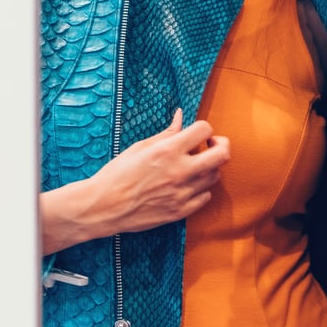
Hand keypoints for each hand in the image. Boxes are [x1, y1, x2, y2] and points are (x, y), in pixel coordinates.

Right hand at [41, 109, 228, 253]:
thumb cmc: (117, 174)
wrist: (103, 207)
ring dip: (209, 168)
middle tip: (211, 146)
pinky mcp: (181, 211)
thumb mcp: (140, 147)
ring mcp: (182, 193)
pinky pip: (206, 197)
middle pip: (222, 154)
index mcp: (167, 151)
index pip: (205, 130)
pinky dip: (201, 189)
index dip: (204, 129)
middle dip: (221, 145)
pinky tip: (188, 185)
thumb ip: (166, 133)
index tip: (198, 135)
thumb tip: (181, 116)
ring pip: (215, 176)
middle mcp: (179, 171)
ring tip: (195, 167)